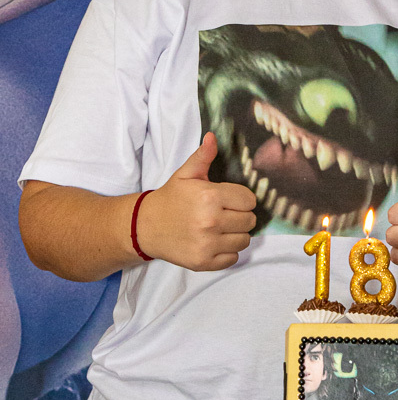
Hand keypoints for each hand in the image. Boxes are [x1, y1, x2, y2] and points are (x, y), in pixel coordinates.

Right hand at [135, 132, 256, 270]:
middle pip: (249, 221)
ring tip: (220, 228)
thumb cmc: (170, 198)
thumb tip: (212, 137)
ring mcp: (207, 244)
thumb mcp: (185, 174)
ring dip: (235, 235)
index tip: (229, 199)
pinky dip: (227, 252)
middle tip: (224, 213)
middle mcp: (210, 221)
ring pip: (244, 241)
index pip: (249, 200)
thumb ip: (202, 156)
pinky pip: (233, 258)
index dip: (241, 199)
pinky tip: (214, 242)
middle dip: (239, 216)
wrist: (145, 226)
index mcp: (209, 197)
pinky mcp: (204, 262)